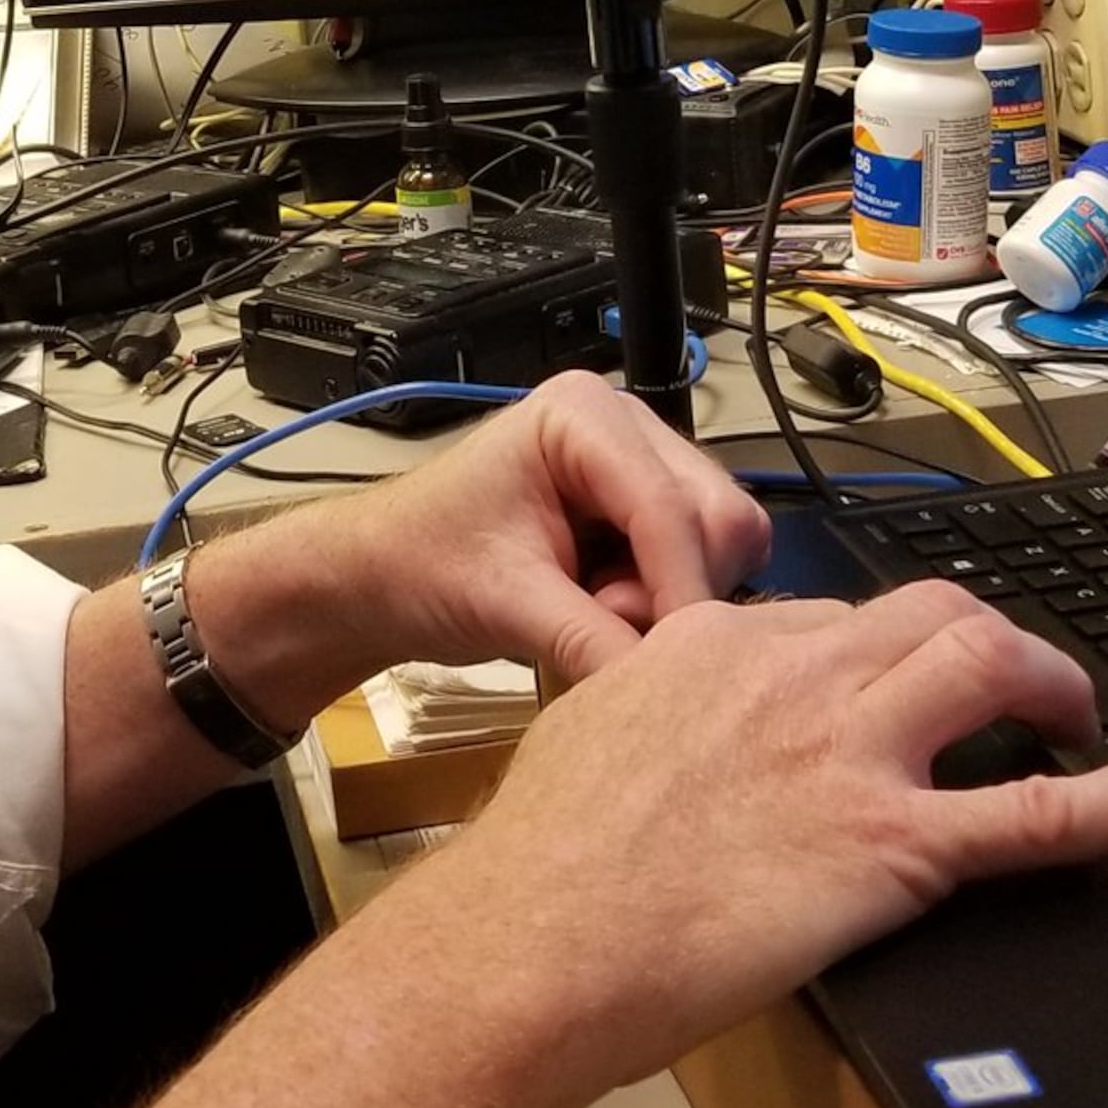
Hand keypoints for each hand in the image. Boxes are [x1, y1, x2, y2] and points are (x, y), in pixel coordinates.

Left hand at [213, 372, 773, 711]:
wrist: (385, 576)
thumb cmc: (422, 565)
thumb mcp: (504, 602)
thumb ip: (588, 640)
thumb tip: (663, 693)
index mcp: (584, 414)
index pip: (669, 506)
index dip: (680, 589)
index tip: (680, 667)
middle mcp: (629, 425)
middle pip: (717, 517)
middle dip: (676, 589)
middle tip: (602, 624)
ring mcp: (645, 465)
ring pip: (722, 542)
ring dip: (672, 598)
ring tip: (592, 614)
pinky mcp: (649, 510)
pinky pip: (704, 561)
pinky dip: (668, 599)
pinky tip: (607, 609)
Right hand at [408, 581, 1107, 1094]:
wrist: (542, 935)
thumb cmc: (546, 861)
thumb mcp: (590, 729)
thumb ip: (651, 703)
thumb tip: (669, 722)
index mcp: (717, 642)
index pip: (835, 617)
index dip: (882, 648)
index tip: (898, 678)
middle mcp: (797, 673)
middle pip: (932, 611)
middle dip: (990, 638)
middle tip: (1017, 684)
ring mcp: (852, 751)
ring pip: (992, 663)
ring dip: (1055, 684)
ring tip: (1083, 720)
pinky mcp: (894, 845)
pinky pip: (1038, 812)